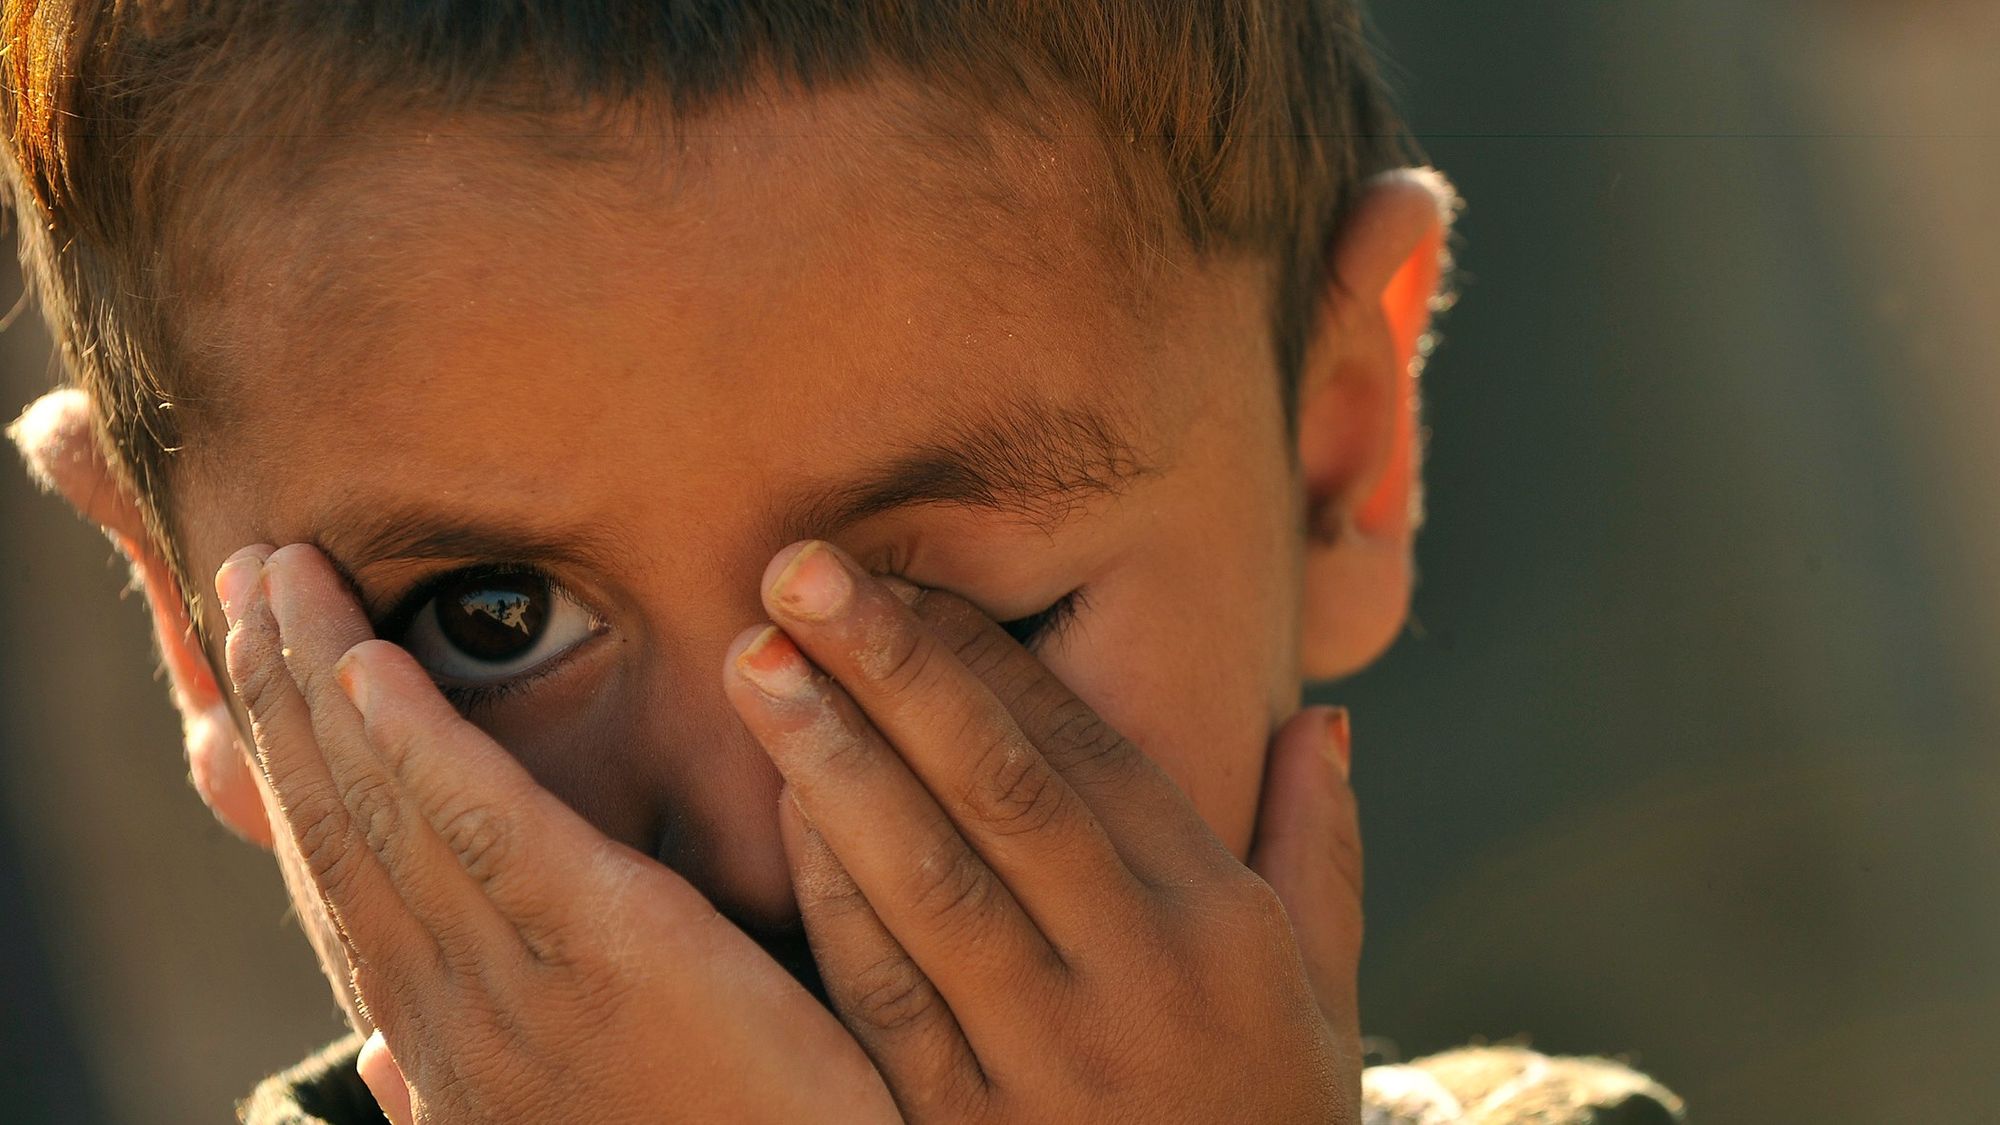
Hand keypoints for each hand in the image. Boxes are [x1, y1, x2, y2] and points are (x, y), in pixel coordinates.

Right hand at [219, 543, 898, 1123]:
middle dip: (277, 700)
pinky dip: (418, 746)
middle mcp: (453, 1016)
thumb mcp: (561, 1124)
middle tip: (243, 579)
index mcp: (450, 1047)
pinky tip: (370, 668)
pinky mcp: (614, 954)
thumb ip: (473, 1072)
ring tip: (277, 577)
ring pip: (385, 809)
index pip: (346, 883)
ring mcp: (516, 990)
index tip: (256, 677)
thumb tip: (379, 1056)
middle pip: (341, 826)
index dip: (291, 773)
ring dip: (317, 686)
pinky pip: (490, 830)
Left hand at [723, 540, 1364, 1122]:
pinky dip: (831, 901)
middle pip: (999, 791)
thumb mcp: (1324, 990)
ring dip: (834, 763)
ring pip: (927, 883)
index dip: (991, 658)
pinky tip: (780, 814)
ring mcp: (1044, 1059)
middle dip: (897, 669)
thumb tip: (1322, 721)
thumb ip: (1318, 849)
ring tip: (758, 663)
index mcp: (1215, 921)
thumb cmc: (1268, 1122)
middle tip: (804, 570)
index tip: (907, 578)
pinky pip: (885, 1001)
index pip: (1089, 755)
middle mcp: (1134, 975)